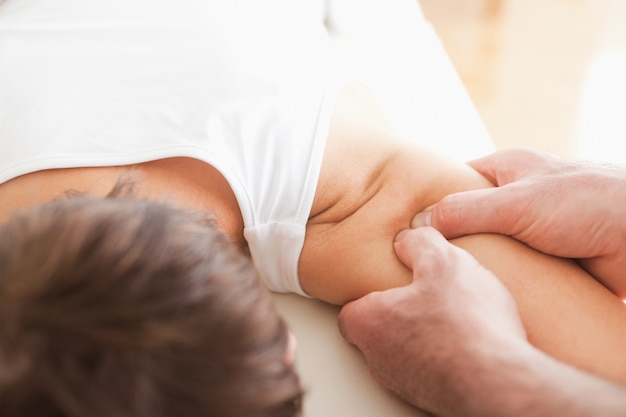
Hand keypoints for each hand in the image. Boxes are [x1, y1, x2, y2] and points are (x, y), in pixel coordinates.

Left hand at [337, 227, 525, 415]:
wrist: (500, 382)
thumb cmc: (467, 323)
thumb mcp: (444, 261)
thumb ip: (420, 243)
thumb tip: (409, 239)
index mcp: (371, 322)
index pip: (350, 310)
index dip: (368, 294)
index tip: (386, 285)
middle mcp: (379, 358)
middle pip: (375, 333)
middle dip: (395, 315)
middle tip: (421, 299)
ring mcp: (403, 383)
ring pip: (401, 354)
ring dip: (419, 337)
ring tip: (449, 319)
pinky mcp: (430, 399)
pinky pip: (428, 372)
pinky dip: (441, 357)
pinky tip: (468, 343)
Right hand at [413, 148, 625, 295]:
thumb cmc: (592, 204)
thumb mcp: (518, 202)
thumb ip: (466, 210)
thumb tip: (418, 223)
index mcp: (508, 169)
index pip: (456, 182)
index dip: (430, 203)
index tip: (404, 227)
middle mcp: (517, 197)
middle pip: (468, 219)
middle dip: (449, 240)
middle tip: (421, 262)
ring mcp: (532, 230)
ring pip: (488, 248)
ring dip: (475, 264)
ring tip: (446, 282)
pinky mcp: (546, 259)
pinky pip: (511, 270)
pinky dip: (498, 280)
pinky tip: (480, 293)